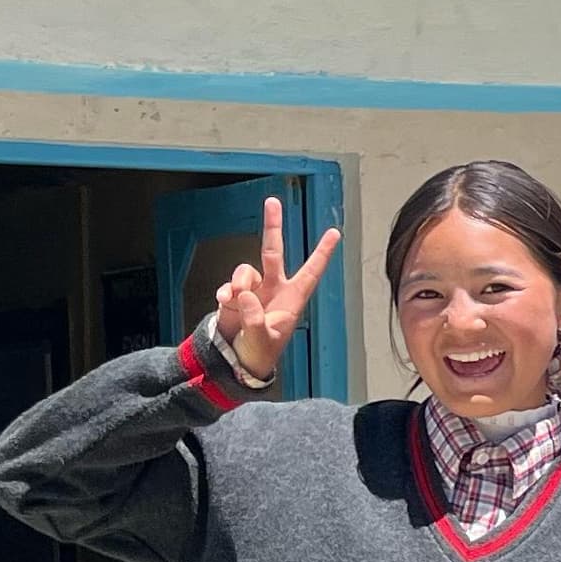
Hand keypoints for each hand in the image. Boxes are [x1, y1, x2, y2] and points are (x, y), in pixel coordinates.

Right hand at [209, 197, 341, 384]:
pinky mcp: (234, 294)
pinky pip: (229, 284)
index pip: (311, 271)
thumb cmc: (261, 351)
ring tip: (238, 301)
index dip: (322, 253)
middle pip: (273, 251)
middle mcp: (274, 288)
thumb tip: (245, 294)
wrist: (238, 359)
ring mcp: (254, 289)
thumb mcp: (262, 339)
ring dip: (240, 282)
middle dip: (273, 226)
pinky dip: (226, 292)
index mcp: (293, 299)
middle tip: (272, 202)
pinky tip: (225, 302)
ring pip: (245, 270)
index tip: (335, 232)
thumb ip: (254, 318)